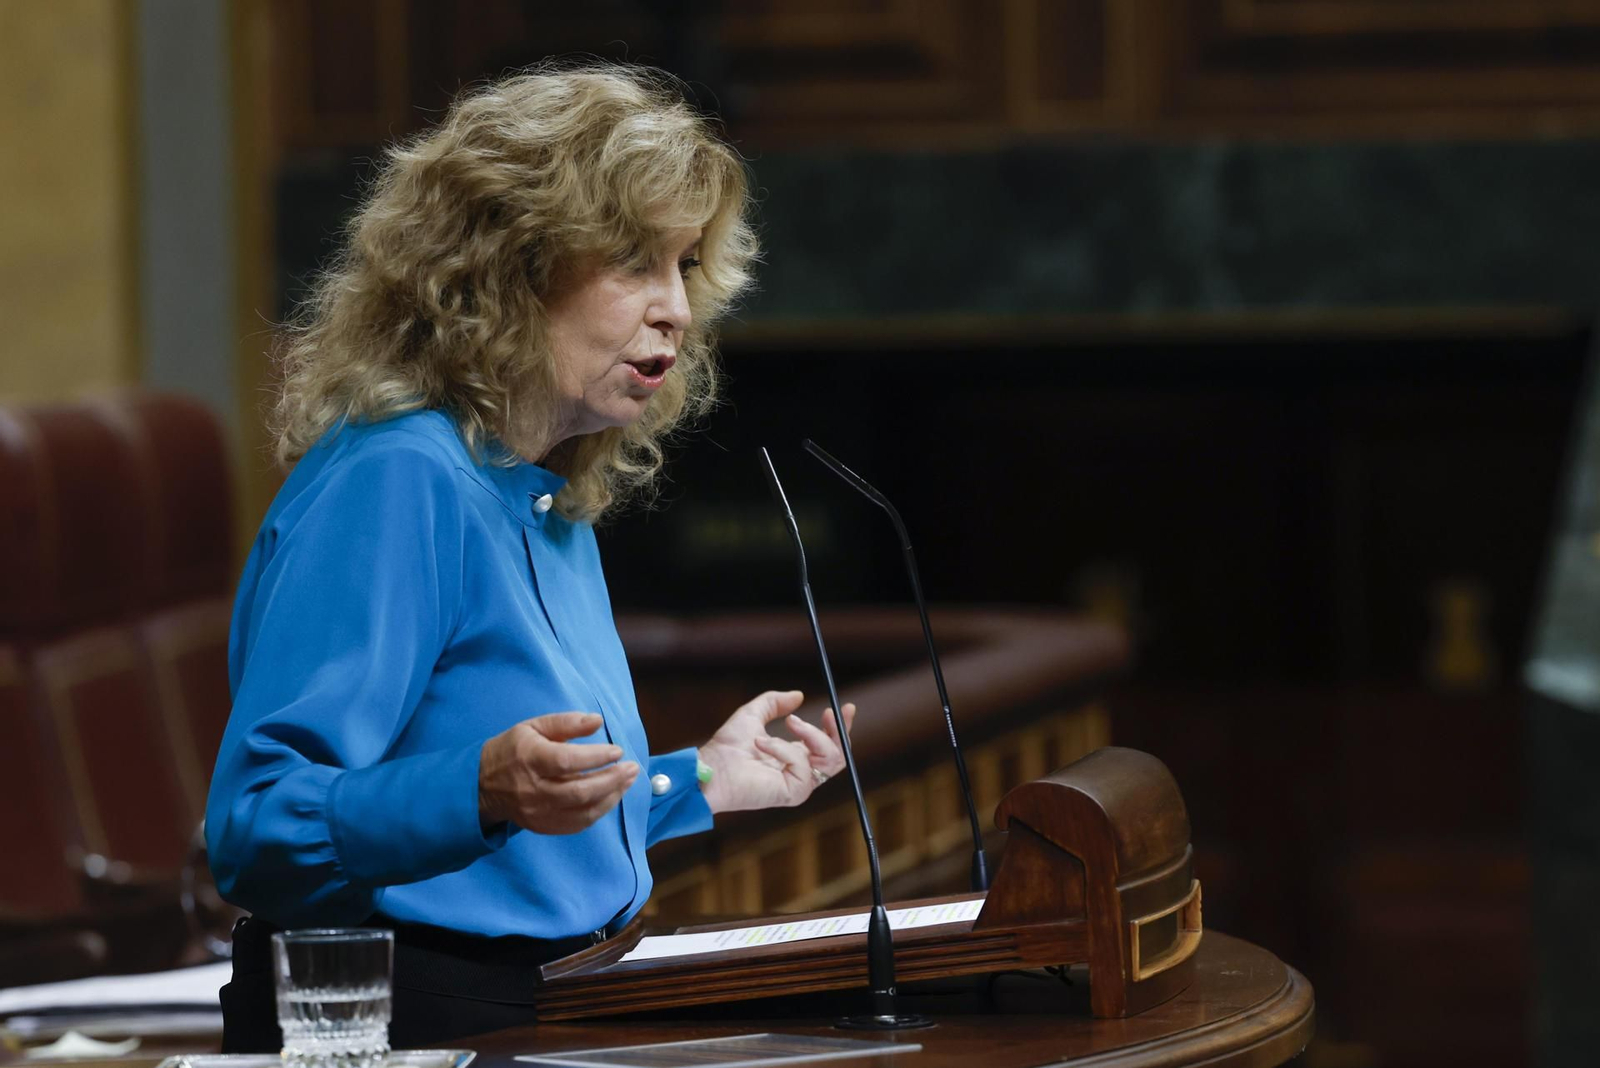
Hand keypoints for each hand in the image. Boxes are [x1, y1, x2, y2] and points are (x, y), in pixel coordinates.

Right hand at [478, 712, 637, 833]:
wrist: (483, 786)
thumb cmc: (512, 750)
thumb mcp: (534, 726)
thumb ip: (566, 722)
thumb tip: (598, 721)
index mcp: (529, 759)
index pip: (567, 761)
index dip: (596, 757)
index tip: (617, 751)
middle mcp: (533, 789)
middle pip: (579, 791)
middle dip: (612, 780)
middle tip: (632, 768)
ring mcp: (538, 812)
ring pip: (582, 811)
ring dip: (611, 796)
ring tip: (627, 781)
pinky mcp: (542, 826)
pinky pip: (577, 824)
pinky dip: (599, 811)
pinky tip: (611, 796)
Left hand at [697, 690, 856, 814]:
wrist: (712, 768)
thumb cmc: (727, 747)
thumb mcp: (753, 715)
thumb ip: (775, 704)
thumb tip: (798, 695)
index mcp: (793, 757)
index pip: (828, 744)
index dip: (840, 727)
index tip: (846, 707)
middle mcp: (800, 773)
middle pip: (839, 754)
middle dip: (839, 731)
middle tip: (829, 712)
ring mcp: (800, 785)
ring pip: (830, 757)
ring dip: (812, 734)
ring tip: (790, 722)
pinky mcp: (794, 793)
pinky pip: (803, 763)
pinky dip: (783, 748)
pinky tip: (762, 744)